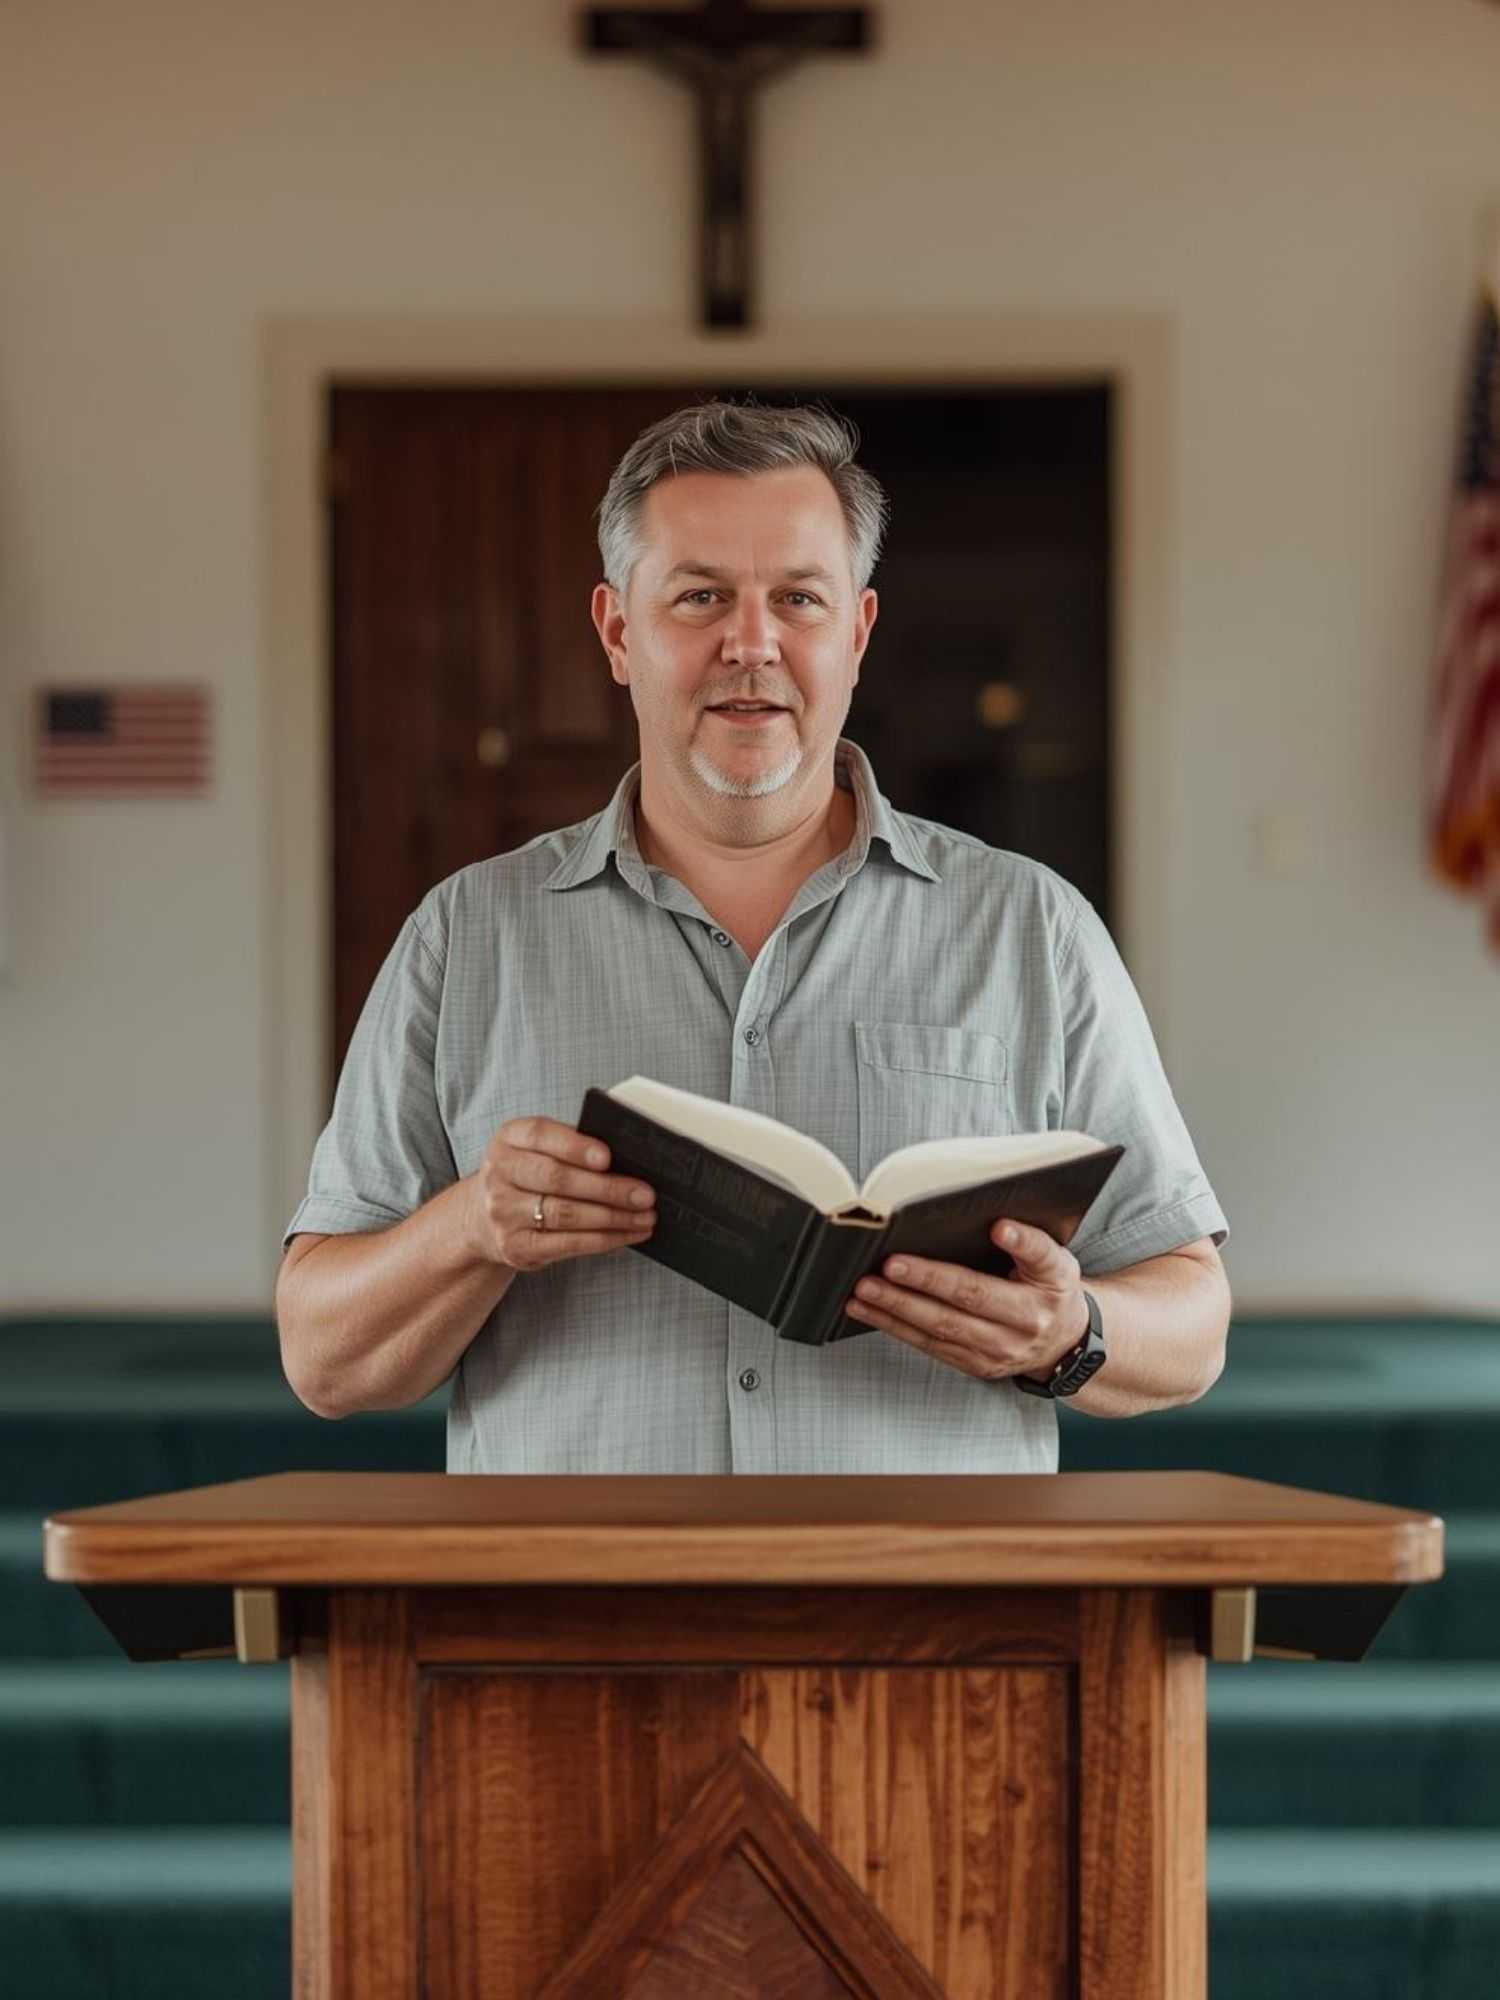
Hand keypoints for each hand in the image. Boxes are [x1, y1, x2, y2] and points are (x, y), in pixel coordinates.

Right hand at [469, 1116, 655, 1272]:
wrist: (483, 1218)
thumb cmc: (527, 1175)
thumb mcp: (537, 1149)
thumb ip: (572, 1145)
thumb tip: (629, 1159)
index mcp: (508, 1139)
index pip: (540, 1135)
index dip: (576, 1146)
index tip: (608, 1157)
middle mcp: (499, 1174)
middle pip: (558, 1179)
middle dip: (608, 1188)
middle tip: (645, 1194)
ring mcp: (503, 1213)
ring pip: (565, 1214)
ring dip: (613, 1217)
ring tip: (645, 1216)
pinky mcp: (515, 1247)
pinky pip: (567, 1244)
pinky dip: (604, 1240)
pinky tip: (627, 1234)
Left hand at [844, 1218, 1088, 1382]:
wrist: (1063, 1345)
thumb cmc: (1052, 1292)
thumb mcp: (1057, 1262)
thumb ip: (1032, 1244)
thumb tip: (1000, 1227)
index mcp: (1043, 1296)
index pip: (1024, 1267)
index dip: (1010, 1247)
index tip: (996, 1229)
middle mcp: (1020, 1328)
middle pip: (964, 1304)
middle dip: (920, 1286)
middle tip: (883, 1269)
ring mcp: (995, 1353)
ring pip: (939, 1330)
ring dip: (896, 1310)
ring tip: (863, 1292)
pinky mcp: (975, 1366)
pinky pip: (930, 1346)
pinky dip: (896, 1327)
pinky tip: (870, 1312)